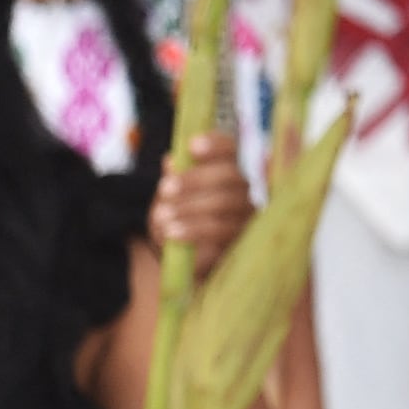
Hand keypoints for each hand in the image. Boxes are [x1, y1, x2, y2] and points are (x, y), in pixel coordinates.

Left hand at [152, 134, 254, 280]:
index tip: (192, 146)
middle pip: (229, 176)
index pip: (230, 150)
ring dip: (189, 207)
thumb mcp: (170, 199)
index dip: (215, 145)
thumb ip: (173, 179)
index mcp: (228, 173)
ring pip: (224, 204)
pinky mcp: (242, 242)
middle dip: (195, 179)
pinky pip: (220, 232)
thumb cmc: (179, 220)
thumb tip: (170, 161)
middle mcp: (244, 193)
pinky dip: (193, 230)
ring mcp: (247, 218)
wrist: (183, 262)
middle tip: (164, 188)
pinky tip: (172, 233)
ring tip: (162, 216)